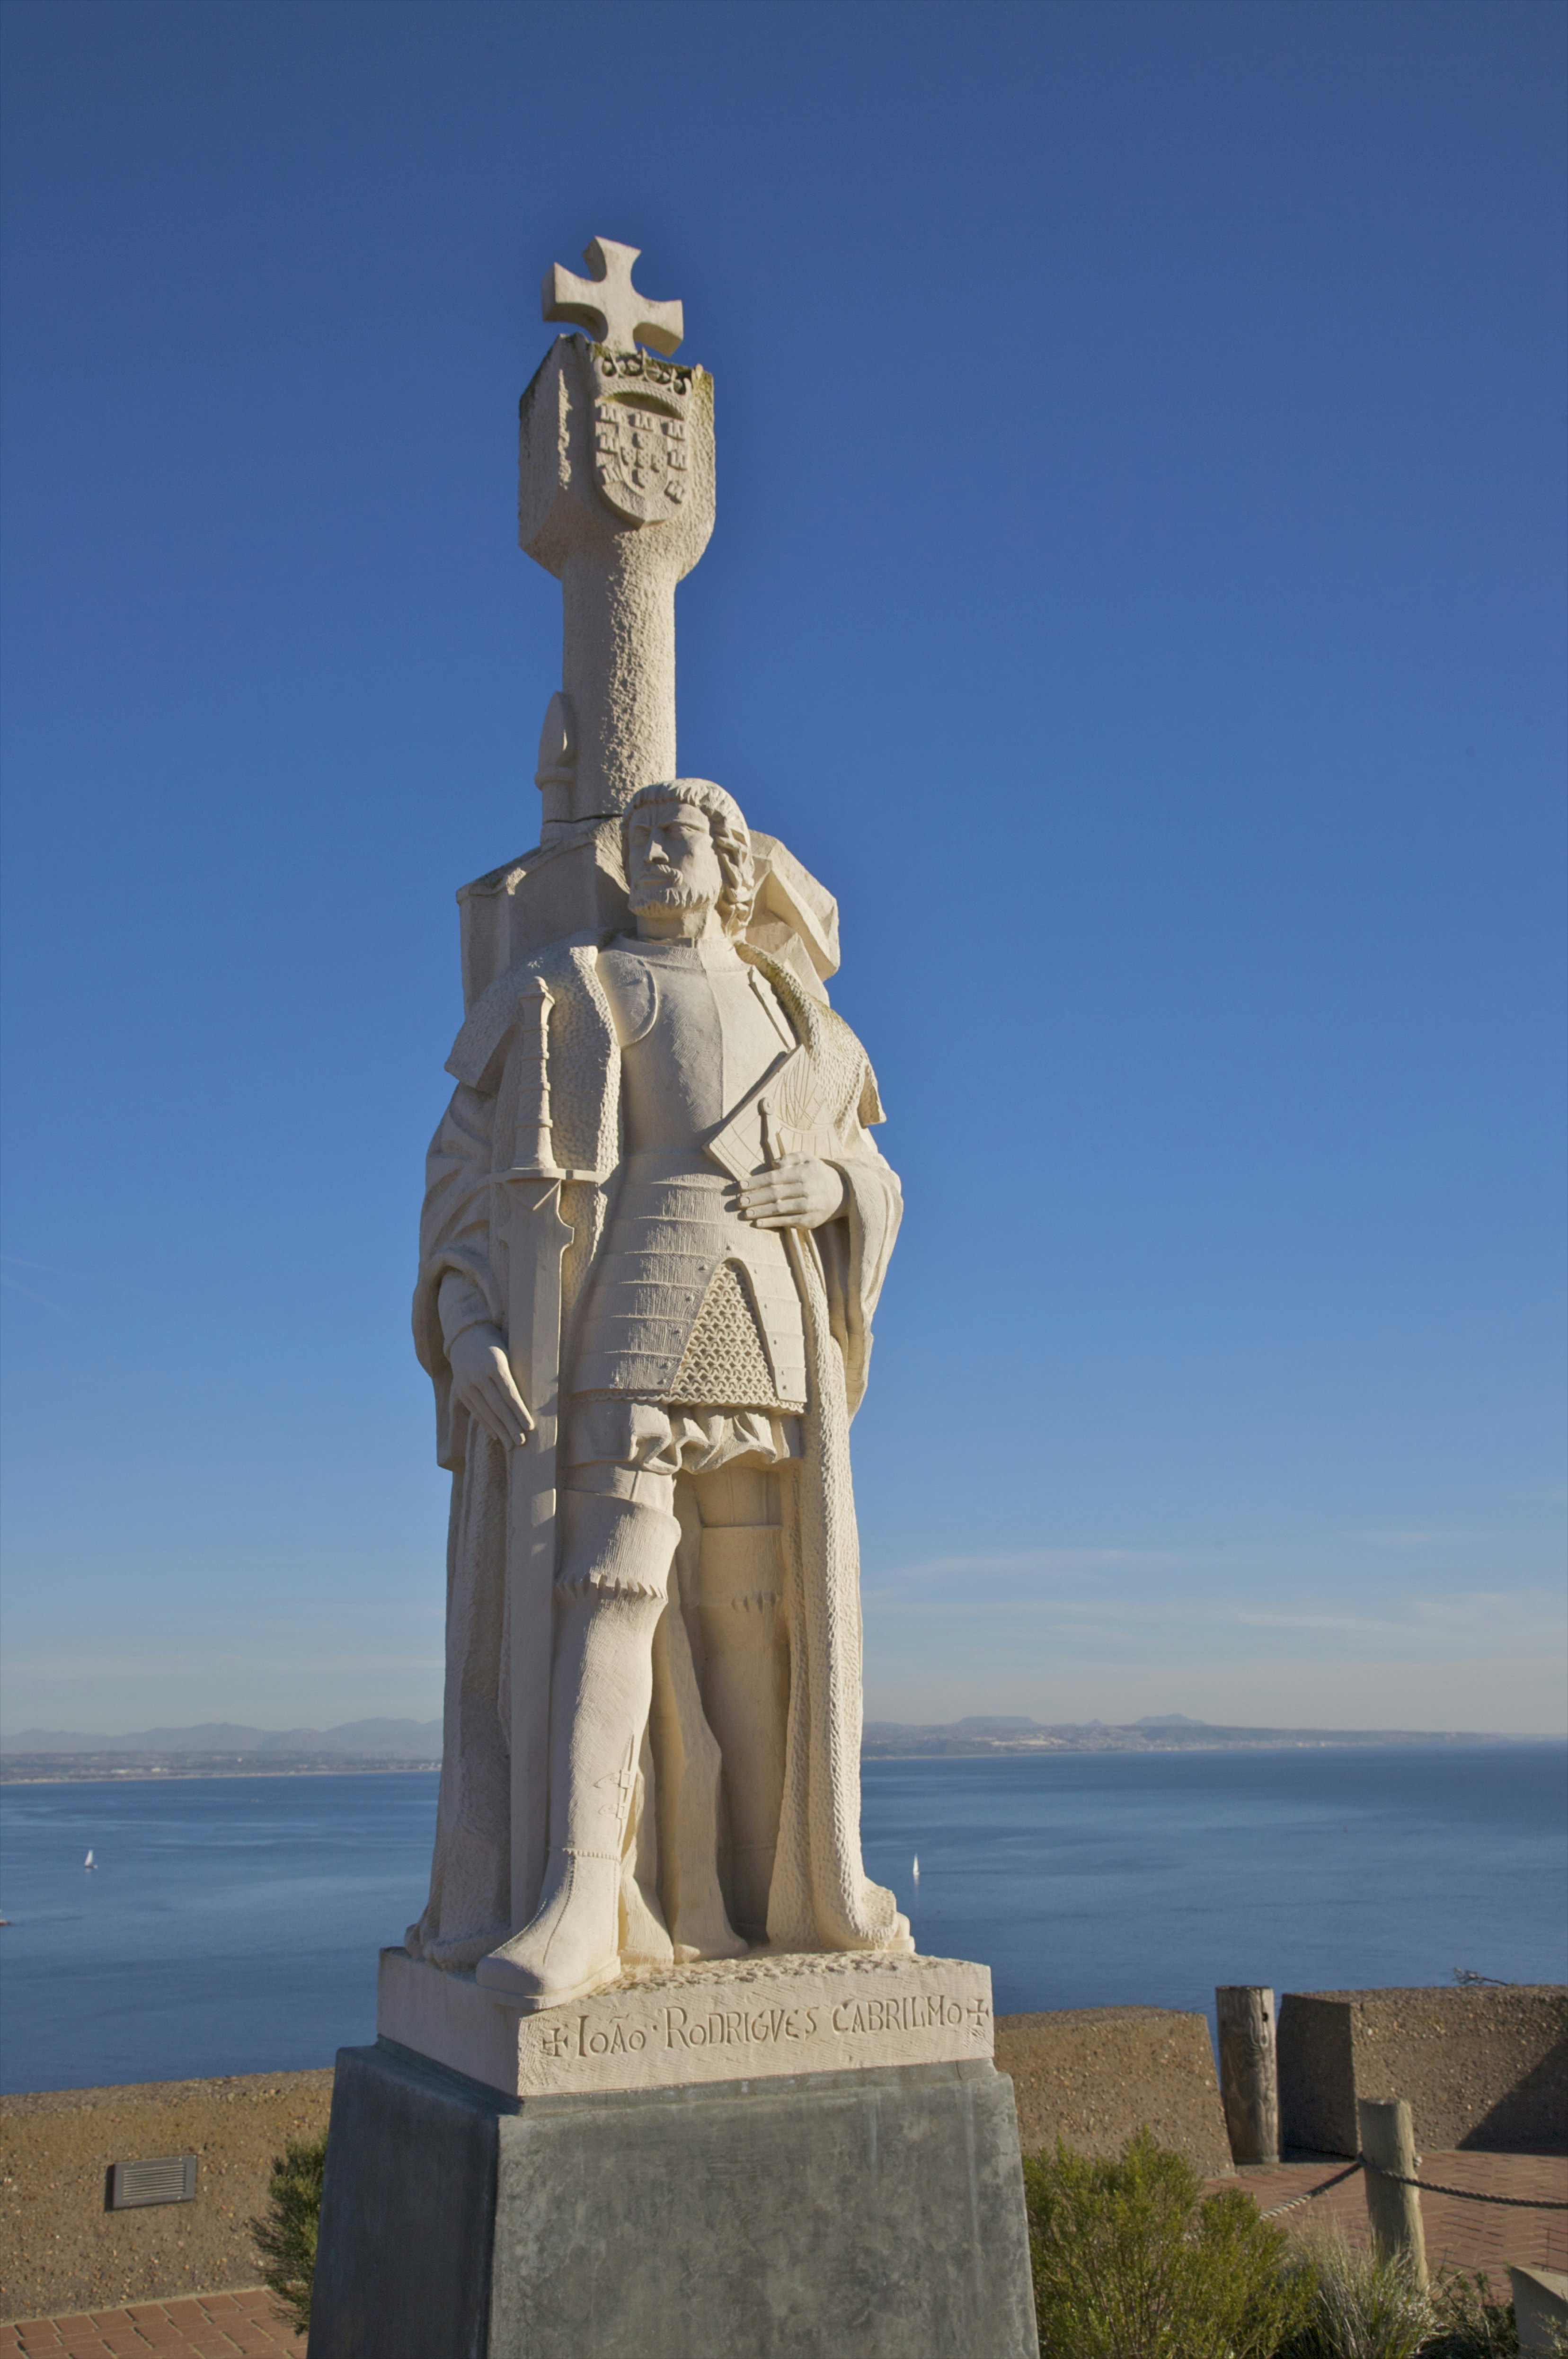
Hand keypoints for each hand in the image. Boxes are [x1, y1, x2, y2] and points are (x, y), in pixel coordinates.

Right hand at [448, 1323, 533, 1449]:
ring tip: (510, 1445)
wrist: (465, 1335)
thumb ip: (516, 1375)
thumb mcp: (508, 1353)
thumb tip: (533, 1399)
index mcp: (495, 1364)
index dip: (520, 1412)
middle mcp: (478, 1375)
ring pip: (485, 1412)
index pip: (509, 1394)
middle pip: (497, 1406)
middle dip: (510, 1426)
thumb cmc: (497, 1344)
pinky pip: (475, 1411)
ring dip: (499, 1430)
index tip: (530, 1427)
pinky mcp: (460, 1390)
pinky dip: (486, 1424)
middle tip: (522, 1442)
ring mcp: (467, 1384)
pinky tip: (496, 1435)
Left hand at [736, 1154, 846, 1230]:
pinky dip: (771, 1223)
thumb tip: (772, 1164)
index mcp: (803, 1172)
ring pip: (779, 1209)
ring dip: (759, 1212)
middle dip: (754, 1198)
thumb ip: (790, 1157)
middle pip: (774, 1194)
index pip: (774, 1178)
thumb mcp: (808, 1158)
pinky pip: (787, 1222)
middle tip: (738, 1201)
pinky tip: (758, 1223)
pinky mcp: (810, 1221)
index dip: (755, 1182)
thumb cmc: (818, 1173)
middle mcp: (806, 1189)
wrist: (843, 1192)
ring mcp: (808, 1206)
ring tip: (744, 1213)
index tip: (740, 1186)